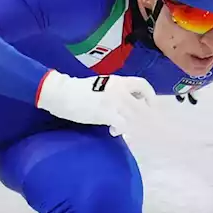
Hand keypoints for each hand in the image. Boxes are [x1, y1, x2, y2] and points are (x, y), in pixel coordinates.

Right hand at [35, 70, 154, 135]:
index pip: (142, 84)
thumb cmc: (79, 90)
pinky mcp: (106, 113)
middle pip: (141, 104)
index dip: (149, 95)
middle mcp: (119, 90)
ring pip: (134, 115)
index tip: (149, 104)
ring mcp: (114, 102)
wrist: (63, 93)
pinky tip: (112, 131)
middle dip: (144, 116)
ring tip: (125, 129)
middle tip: (141, 125)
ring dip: (132, 125)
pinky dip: (120, 130)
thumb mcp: (101, 85)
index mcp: (118, 81)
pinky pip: (122, 125)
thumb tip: (125, 103)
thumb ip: (115, 91)